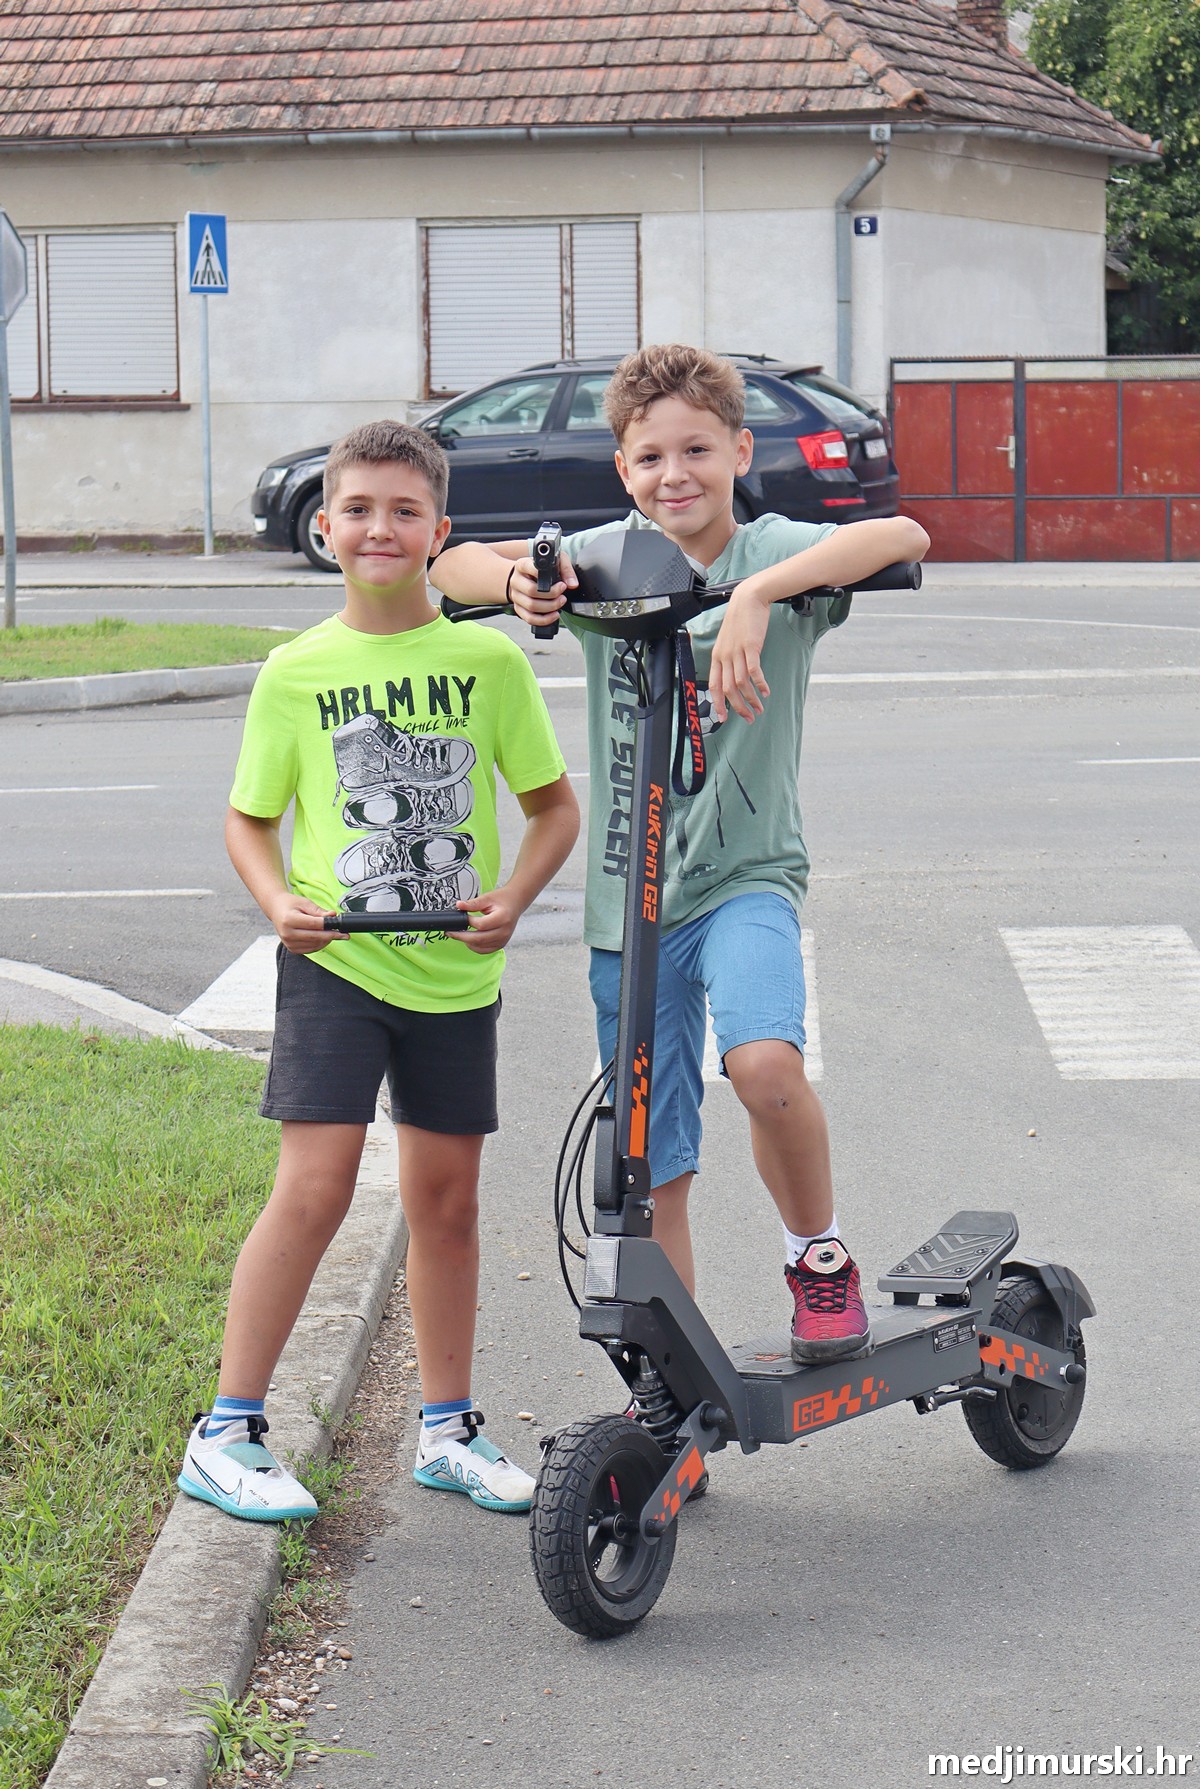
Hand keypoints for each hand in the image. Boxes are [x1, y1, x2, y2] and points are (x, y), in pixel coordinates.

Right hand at [269, 893, 343, 952]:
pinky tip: (323, 938)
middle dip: (331, 935)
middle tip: (343, 934)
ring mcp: (288, 943)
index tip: (340, 928)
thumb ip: (319, 911)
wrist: (276, 909)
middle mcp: (287, 933)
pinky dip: (320, 944)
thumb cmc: (290, 904)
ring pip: (314, 945)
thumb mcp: (305, 903)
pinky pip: (310, 949)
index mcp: (289, 920)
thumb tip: (333, 915)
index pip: (313, 925)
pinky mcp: (292, 949)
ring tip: (331, 932)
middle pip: (315, 937)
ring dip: (326, 940)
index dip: (329, 926)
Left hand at [451, 889, 522, 953]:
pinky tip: (468, 940)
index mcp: (503, 918)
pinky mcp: (501, 944)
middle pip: (479, 939)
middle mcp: (504, 931)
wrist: (515, 903)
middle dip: (461, 936)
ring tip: (458, 934)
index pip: (481, 925)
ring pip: (480, 946)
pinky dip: (474, 947)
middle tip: (450, 932)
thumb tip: (458, 905)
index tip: (460, 917)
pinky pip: (485, 950)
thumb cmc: (502, 899)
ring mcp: (503, 940)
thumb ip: (472, 903)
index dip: (468, 922)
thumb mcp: (487, 898)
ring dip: (467, 942)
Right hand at [506, 552, 576, 627]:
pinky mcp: (518, 608)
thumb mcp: (555, 561)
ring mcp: (516, 596)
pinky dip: (544, 619)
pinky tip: (554, 615)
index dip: (543, 575)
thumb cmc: (541, 569)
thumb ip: (565, 569)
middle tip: (562, 593)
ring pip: (531, 606)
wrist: (526, 577)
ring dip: (550, 607)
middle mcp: (516, 580)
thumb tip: (572, 584)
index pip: (528, 568)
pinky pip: (529, 618)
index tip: (559, 582)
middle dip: (552, 594)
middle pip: (531, 590)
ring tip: (560, 602)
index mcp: (522, 566)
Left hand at [707, 582, 771, 722]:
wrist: (748, 598)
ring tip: (760, 708)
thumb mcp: (729, 640)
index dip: (718, 703)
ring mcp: (736, 651)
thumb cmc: (741, 620)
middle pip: (727, 689)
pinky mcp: (750, 646)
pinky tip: (766, 691)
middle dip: (738, 707)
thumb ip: (730, 658)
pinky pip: (754, 671)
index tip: (723, 718)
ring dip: (751, 699)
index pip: (713, 685)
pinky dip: (760, 684)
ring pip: (740, 683)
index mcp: (717, 656)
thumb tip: (735, 676)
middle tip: (749, 718)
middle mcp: (724, 656)